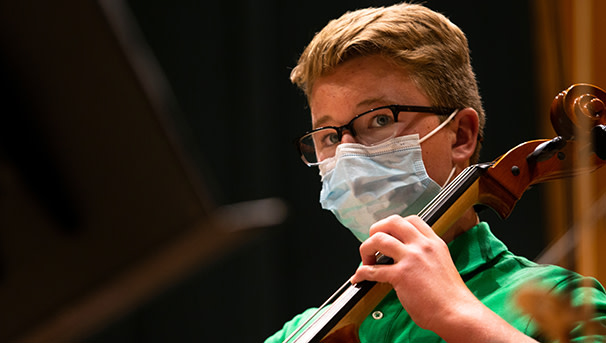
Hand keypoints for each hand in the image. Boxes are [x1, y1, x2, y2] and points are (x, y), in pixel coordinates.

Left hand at [349, 215, 538, 341]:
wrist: (457, 312)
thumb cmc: (450, 295)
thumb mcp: (442, 263)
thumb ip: (426, 255)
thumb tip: (406, 256)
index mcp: (434, 242)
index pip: (411, 220)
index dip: (394, 225)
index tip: (387, 234)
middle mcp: (422, 246)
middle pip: (392, 222)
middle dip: (376, 229)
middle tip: (372, 244)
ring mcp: (411, 258)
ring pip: (378, 240)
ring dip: (366, 249)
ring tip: (366, 260)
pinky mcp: (401, 275)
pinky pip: (372, 269)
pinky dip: (361, 272)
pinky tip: (359, 277)